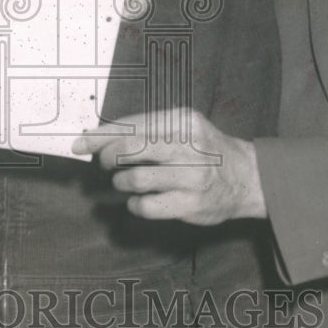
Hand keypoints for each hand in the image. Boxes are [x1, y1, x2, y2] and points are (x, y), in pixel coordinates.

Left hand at [72, 111, 265, 223]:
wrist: (247, 176)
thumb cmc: (205, 149)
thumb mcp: (183, 125)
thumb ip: (147, 127)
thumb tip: (99, 135)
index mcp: (183, 121)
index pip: (132, 125)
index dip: (101, 135)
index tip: (81, 143)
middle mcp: (189, 146)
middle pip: (130, 149)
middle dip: (107, 157)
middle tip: (104, 163)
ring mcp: (192, 177)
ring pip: (134, 179)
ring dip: (121, 182)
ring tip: (125, 181)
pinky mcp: (191, 205)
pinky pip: (146, 206)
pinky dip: (135, 204)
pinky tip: (139, 200)